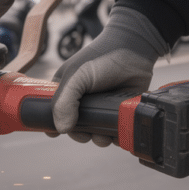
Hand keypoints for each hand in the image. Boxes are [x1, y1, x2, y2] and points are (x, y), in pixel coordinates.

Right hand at [51, 7, 169, 145]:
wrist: (135, 50)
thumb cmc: (102, 58)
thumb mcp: (76, 77)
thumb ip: (64, 102)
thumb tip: (62, 129)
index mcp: (65, 89)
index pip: (53, 112)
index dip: (54, 124)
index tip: (56, 134)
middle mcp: (81, 100)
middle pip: (74, 127)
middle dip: (80, 134)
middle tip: (86, 134)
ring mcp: (100, 106)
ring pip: (95, 131)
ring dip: (98, 138)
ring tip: (104, 135)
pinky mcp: (118, 111)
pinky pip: (113, 130)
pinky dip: (114, 136)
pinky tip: (116, 134)